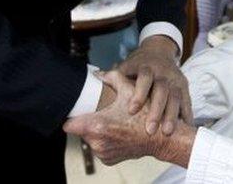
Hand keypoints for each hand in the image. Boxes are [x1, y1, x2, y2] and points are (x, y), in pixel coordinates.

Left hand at [64, 71, 195, 165]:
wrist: (162, 137)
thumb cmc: (146, 114)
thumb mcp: (129, 89)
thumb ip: (112, 77)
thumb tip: (98, 73)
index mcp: (97, 125)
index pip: (69, 125)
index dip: (73, 117)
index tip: (77, 112)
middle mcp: (97, 142)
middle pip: (81, 131)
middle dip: (88, 123)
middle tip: (100, 114)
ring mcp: (103, 153)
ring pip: (90, 141)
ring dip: (97, 133)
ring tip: (111, 123)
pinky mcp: (109, 160)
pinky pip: (100, 149)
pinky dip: (106, 142)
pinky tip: (117, 133)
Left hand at [116, 35, 191, 135]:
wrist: (159, 52)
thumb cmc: (138, 64)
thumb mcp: (127, 66)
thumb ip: (115, 75)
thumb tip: (96, 78)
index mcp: (147, 67)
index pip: (144, 78)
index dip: (139, 93)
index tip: (131, 110)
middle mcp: (163, 73)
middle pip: (162, 91)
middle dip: (156, 110)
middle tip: (150, 130)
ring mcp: (175, 80)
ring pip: (176, 97)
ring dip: (171, 115)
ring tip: (166, 132)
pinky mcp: (184, 87)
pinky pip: (187, 102)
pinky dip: (186, 115)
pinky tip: (185, 128)